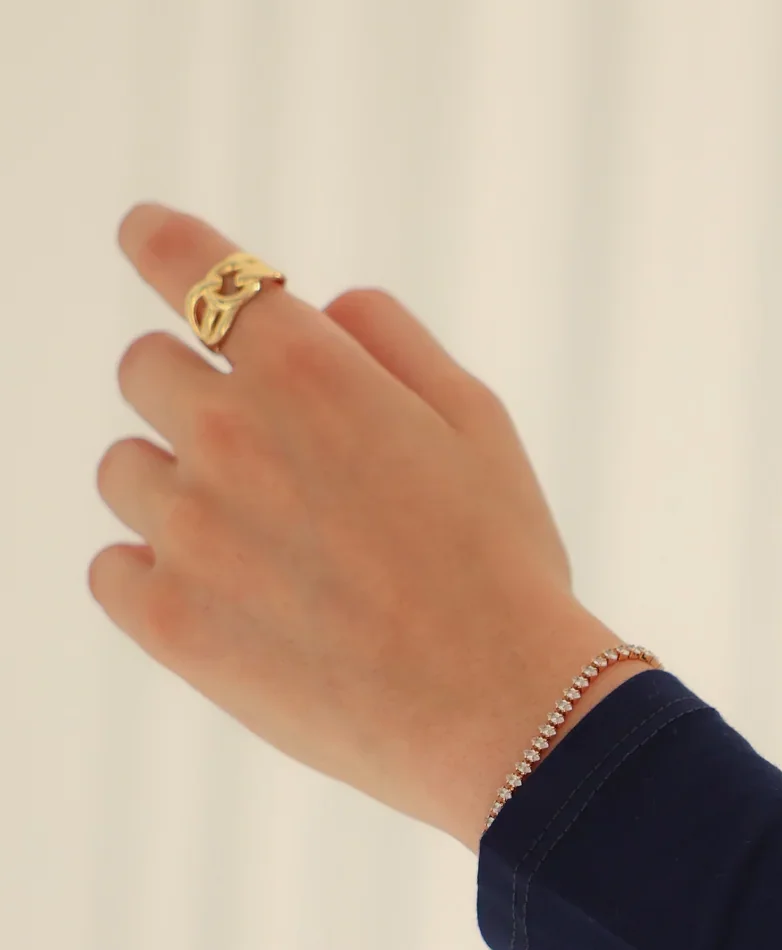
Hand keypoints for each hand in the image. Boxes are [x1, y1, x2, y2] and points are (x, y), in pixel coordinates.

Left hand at [91, 202, 649, 851]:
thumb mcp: (478, 420)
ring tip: (264, 553)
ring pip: (126, 472)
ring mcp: (190, 528)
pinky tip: (227, 602)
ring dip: (177, 492)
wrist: (499, 712)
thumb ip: (388, 340)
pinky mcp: (168, 620)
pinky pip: (111, 569)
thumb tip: (320, 309)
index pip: (186, 261)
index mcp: (306, 366)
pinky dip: (153, 576)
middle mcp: (229, 432)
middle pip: (144, 371)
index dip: (159, 241)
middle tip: (263, 461)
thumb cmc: (501, 568)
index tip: (146, 237)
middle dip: (192, 396)